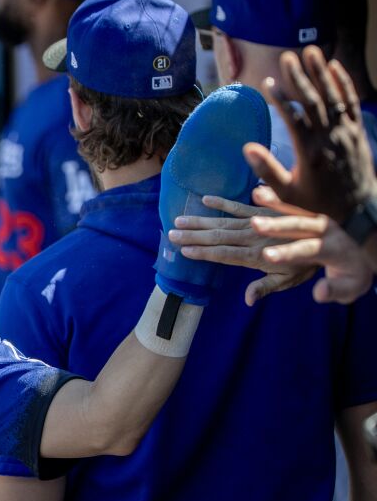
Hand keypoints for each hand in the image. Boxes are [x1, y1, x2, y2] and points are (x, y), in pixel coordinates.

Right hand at [168, 195, 316, 305]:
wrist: (329, 237)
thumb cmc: (306, 263)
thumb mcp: (289, 280)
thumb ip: (266, 287)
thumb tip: (247, 300)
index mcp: (256, 256)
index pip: (224, 254)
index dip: (203, 253)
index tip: (183, 251)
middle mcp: (253, 237)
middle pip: (218, 237)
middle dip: (194, 236)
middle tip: (171, 234)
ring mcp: (257, 222)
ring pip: (223, 222)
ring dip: (200, 221)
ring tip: (179, 220)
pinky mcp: (263, 210)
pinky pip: (240, 206)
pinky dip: (223, 202)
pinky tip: (206, 199)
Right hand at [244, 46, 376, 222]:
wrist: (358, 209)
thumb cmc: (317, 203)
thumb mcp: (287, 194)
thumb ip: (267, 171)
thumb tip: (247, 148)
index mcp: (309, 152)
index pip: (293, 118)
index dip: (280, 99)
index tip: (268, 81)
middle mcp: (329, 138)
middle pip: (313, 100)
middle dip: (300, 77)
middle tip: (287, 56)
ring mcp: (346, 132)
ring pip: (334, 96)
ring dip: (321, 72)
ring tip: (310, 51)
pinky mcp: (357, 131)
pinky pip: (351, 102)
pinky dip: (344, 83)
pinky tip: (335, 67)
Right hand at [250, 208, 374, 305]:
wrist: (370, 248)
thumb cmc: (353, 274)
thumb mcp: (350, 288)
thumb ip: (333, 290)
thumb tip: (319, 292)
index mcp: (334, 249)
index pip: (309, 250)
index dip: (287, 253)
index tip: (266, 255)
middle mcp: (326, 230)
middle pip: (300, 225)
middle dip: (276, 225)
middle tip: (254, 224)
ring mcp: (319, 218)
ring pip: (296, 208)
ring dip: (276, 202)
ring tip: (256, 196)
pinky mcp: (313, 212)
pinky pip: (294, 202)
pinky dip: (277, 197)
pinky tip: (258, 192)